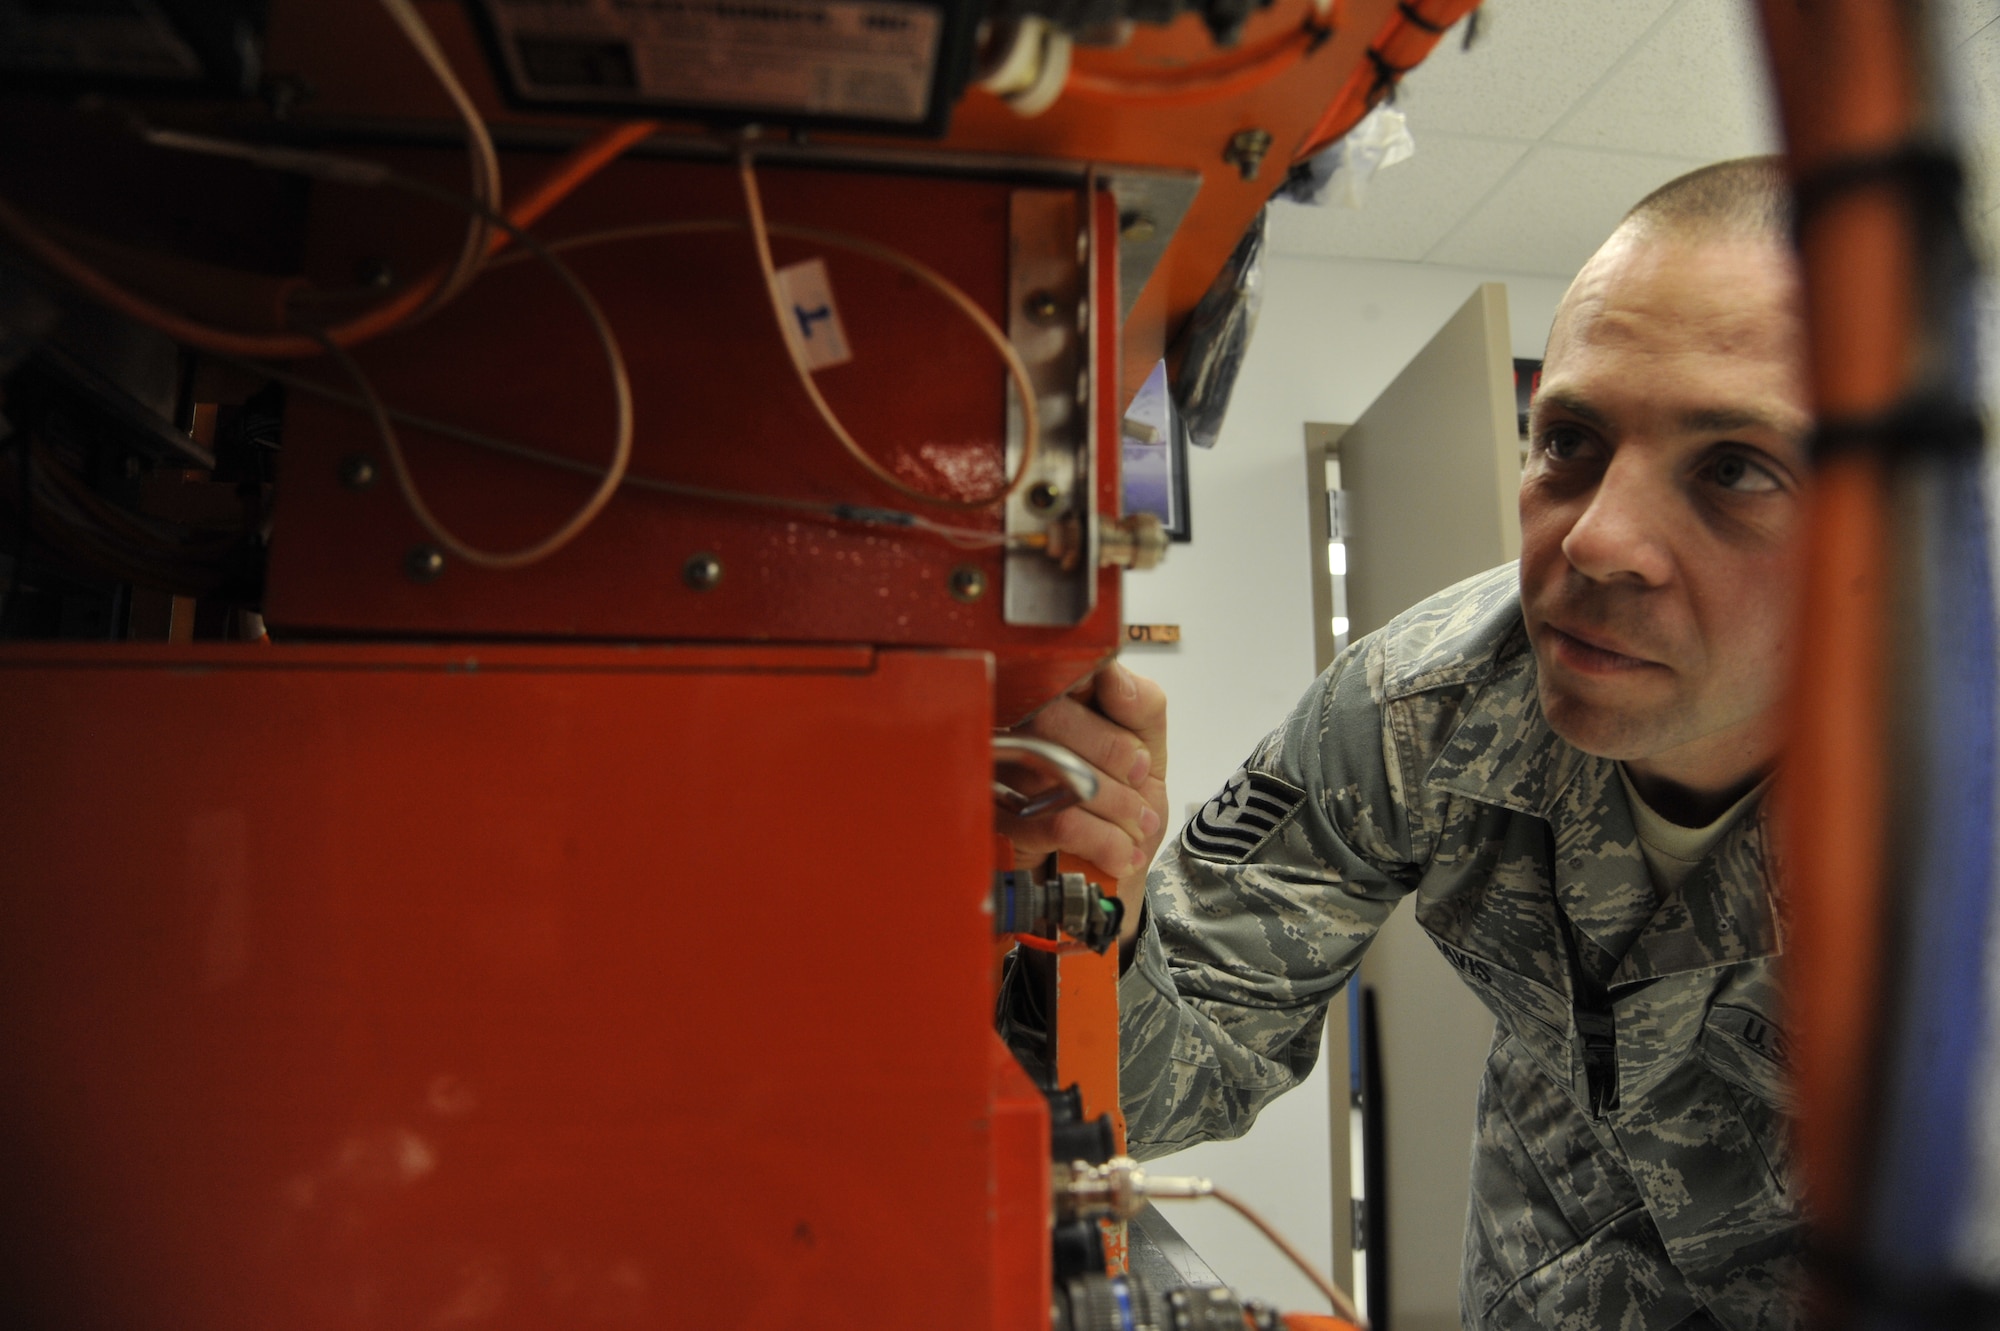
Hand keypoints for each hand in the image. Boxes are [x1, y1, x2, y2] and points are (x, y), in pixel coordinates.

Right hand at [997, 662, 1168, 908]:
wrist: (1107, 886)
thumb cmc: (1123, 813)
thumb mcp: (1148, 754)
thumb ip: (1141, 707)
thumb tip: (1112, 675)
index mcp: (1055, 702)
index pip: (1066, 679)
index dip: (1109, 716)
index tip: (1140, 761)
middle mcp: (1016, 731)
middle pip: (1054, 719)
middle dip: (1116, 762)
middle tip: (1142, 794)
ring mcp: (1001, 776)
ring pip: (1059, 771)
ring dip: (1117, 808)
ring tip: (1136, 830)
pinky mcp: (1000, 824)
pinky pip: (1059, 821)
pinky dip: (1105, 841)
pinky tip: (1119, 853)